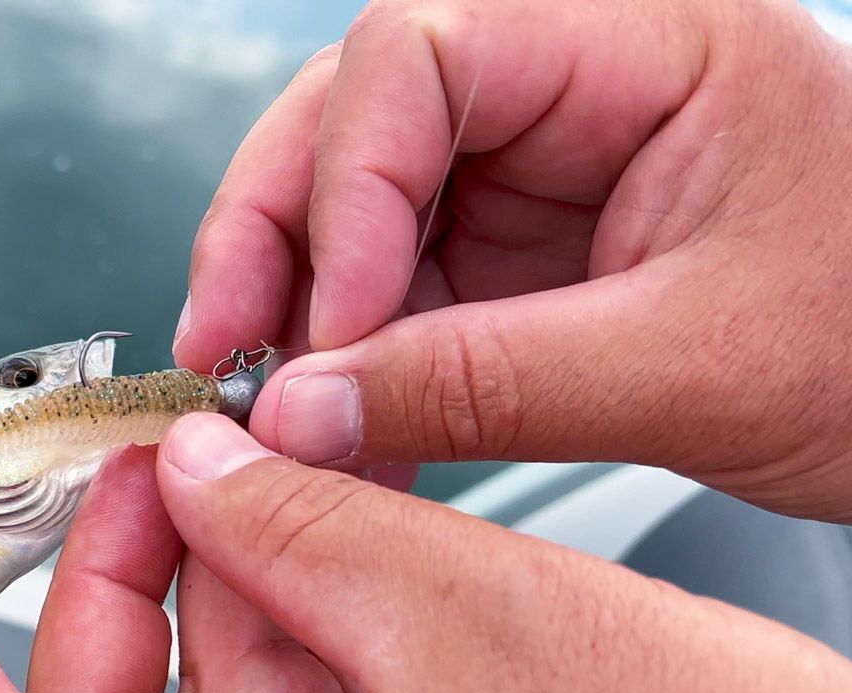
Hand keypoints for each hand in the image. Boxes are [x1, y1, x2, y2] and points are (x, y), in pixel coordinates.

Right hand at [175, 0, 851, 521]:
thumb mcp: (692, 368)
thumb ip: (486, 384)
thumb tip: (304, 411)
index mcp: (647, 42)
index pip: (426, 52)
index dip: (345, 183)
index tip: (324, 322)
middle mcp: (572, 88)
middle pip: (356, 115)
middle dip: (276, 236)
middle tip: (228, 352)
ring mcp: (533, 170)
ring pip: (346, 202)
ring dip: (288, 304)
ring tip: (262, 404)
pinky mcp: (510, 255)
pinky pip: (384, 287)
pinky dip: (337, 359)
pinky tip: (321, 422)